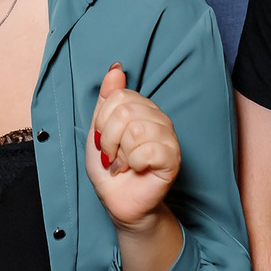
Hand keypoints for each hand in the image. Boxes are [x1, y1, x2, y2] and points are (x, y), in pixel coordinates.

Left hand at [86, 62, 180, 227]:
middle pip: (125, 112)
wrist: (119, 202)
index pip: (117, 96)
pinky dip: (134, 163)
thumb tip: (116, 68)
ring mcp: (168, 137)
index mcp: (141, 108)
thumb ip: (106, 100)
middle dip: (109, 139)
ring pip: (136, 130)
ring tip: (125, 164)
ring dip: (122, 153)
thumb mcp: (98, 131)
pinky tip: (138, 170)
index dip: (102, 122)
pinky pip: (148, 150)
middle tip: (114, 156)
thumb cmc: (110, 168)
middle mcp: (158, 118)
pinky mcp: (172, 158)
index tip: (104, 141)